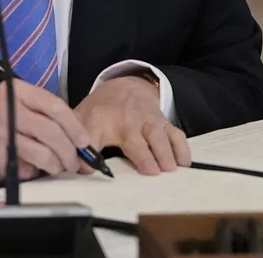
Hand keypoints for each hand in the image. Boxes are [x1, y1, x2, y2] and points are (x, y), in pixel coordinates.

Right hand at [0, 79, 94, 184]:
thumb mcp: (11, 105)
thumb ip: (41, 116)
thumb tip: (77, 140)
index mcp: (15, 91)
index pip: (54, 106)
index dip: (74, 126)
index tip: (84, 141)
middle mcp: (7, 108)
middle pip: (51, 132)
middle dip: (69, 151)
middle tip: (76, 162)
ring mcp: (0, 134)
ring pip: (42, 153)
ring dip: (55, 165)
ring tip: (56, 167)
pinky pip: (26, 168)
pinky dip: (33, 172)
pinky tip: (27, 167)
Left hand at [75, 75, 190, 174]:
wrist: (124, 89)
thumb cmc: (101, 113)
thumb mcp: (82, 123)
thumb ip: (78, 147)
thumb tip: (81, 171)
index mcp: (100, 122)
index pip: (92, 137)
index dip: (91, 152)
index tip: (89, 169)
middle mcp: (127, 121)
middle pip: (135, 140)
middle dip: (144, 155)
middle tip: (153, 172)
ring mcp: (148, 121)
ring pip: (158, 135)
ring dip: (165, 152)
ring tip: (170, 170)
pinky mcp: (164, 122)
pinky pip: (175, 134)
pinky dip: (181, 148)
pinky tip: (184, 163)